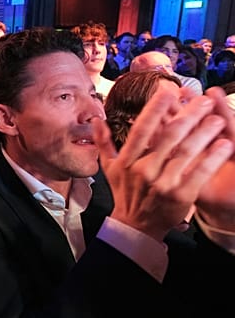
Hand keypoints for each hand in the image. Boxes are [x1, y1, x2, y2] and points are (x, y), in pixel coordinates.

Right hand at [92, 88, 233, 241]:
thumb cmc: (125, 193)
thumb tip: (95, 119)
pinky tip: (224, 145)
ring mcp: (162, 183)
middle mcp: (143, 170)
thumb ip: (103, 142)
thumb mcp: (108, 168)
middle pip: (168, 137)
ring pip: (186, 152)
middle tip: (204, 102)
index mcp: (127, 160)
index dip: (154, 110)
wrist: (136, 226)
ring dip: (204, 133)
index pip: (141, 129)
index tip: (167, 91)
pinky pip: (199, 173)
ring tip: (218, 119)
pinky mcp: (181, 196)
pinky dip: (212, 158)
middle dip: (188, 116)